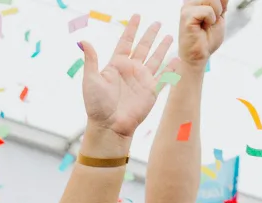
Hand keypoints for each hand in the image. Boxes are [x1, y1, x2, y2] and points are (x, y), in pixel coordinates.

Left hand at [81, 17, 172, 139]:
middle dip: (150, 35)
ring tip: (169, 36)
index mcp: (116, 65)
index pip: (126, 41)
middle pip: (143, 47)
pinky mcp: (151, 91)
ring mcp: (142, 80)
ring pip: (155, 58)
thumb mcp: (91, 80)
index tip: (137, 16)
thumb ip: (91, 60)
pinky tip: (178, 59)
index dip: (131, 29)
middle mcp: (131, 70)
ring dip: (162, 47)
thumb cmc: (96, 105)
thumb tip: (83, 41)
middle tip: (156, 22)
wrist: (109, 126)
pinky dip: (172, 68)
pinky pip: (164, 77)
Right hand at [176, 0, 226, 68]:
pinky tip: (203, 27)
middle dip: (219, 8)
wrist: (200, 55)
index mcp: (196, 2)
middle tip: (211, 21)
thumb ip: (222, 3)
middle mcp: (189, 2)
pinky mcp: (186, 16)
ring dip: (215, 14)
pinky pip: (207, 10)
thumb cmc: (207, 39)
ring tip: (207, 24)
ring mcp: (187, 8)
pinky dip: (210, 19)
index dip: (220, 3)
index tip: (215, 16)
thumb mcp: (220, 16)